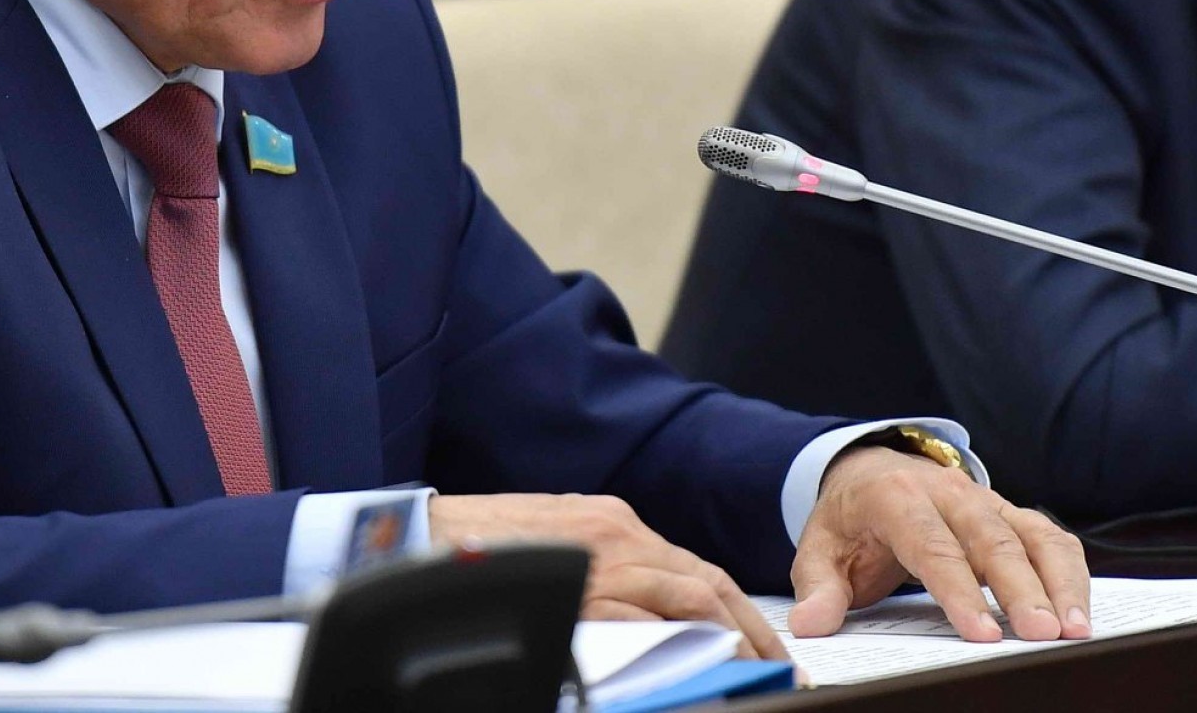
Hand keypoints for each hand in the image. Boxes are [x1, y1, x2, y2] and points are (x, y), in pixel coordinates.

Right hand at [429, 493, 785, 660]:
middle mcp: (617, 532)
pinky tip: (704, 666)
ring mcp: (600, 557)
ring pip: (691, 597)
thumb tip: (642, 615)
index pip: (693, 568)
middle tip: (781, 669)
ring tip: (759, 674)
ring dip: (734, 639)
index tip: (765, 645)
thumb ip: (601, 571)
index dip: (736, 610)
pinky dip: (681, 641)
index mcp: (613, 521)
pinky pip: (644, 618)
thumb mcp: (555, 546)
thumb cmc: (477, 549)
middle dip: (753, 629)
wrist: (414, 535)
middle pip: (707, 581)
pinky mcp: (578, 586)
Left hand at [790, 444, 1089, 643]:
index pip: (931, 546)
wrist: (869, 469)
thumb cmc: (849, 520)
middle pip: (992, 540)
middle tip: (1042, 634)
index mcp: (896, 498)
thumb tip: (812, 624)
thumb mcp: (819, 549)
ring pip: (1032, 535)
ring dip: (1059, 581)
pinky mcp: (1012, 514)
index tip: (981, 633)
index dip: (958, 590)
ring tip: (1075, 630)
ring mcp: (986, 500)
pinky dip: (1071, 571)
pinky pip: (1050, 537)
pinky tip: (1081, 610)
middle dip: (1021, 589)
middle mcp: (948, 492)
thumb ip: (818, 588)